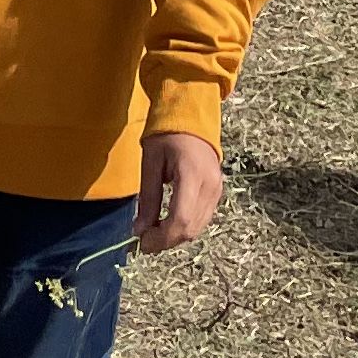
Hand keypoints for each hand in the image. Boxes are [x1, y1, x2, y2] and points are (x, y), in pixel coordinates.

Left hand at [136, 128, 223, 254]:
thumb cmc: (166, 134)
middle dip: (166, 241)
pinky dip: (185, 227)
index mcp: (192, 175)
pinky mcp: (218, 191)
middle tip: (143, 240)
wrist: (192, 115)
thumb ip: (147, 198)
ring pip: (198, 228)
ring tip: (153, 231)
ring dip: (175, 236)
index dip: (161, 238)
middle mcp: (210, 186)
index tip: (141, 243)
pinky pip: (202, 219)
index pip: (180, 220)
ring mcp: (217, 189)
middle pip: (190, 229)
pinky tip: (168, 221)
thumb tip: (140, 231)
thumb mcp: (150, 162)